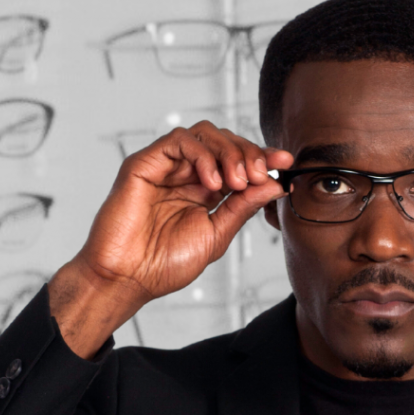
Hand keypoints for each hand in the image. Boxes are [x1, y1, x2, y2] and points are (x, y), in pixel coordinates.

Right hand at [49, 123, 292, 355]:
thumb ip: (242, 208)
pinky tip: (212, 180)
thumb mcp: (216, 235)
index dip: (263, 157)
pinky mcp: (144, 164)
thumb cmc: (163, 264)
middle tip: (259, 174)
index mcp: (204, 192)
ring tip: (237, 181)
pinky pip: (177, 141)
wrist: (127, 278)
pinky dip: (201, 154)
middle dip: (248, 153)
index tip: (286, 162)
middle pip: (224, 142)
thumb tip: (274, 185)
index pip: (238, 162)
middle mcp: (186, 175)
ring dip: (228, 151)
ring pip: (203, 135)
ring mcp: (165, 167)